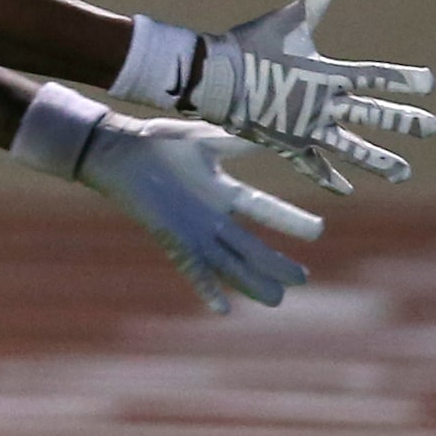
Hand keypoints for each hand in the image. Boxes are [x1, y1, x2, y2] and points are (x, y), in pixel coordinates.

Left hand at [79, 115, 323, 312]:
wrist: (116, 150)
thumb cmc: (158, 141)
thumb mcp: (208, 138)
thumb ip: (243, 139)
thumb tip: (282, 127)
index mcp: (221, 191)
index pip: (263, 209)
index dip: (289, 221)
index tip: (319, 232)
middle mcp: (210, 216)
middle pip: (250, 245)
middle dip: (275, 263)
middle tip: (302, 279)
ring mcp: (192, 230)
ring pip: (228, 263)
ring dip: (250, 281)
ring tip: (276, 299)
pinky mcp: (171, 237)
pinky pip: (192, 267)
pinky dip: (207, 287)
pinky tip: (222, 308)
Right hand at [190, 0, 435, 192]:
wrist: (213, 79)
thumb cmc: (248, 46)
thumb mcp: (284, 23)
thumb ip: (314, 1)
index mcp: (326, 74)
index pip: (375, 77)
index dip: (404, 80)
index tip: (430, 83)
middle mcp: (323, 106)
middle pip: (373, 116)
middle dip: (405, 122)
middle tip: (432, 127)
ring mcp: (306, 129)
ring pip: (351, 149)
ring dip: (379, 161)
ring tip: (404, 173)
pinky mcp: (287, 145)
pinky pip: (313, 166)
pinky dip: (329, 179)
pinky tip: (347, 191)